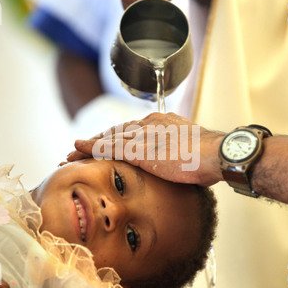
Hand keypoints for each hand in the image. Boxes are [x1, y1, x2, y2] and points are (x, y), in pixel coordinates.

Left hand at [66, 112, 223, 186]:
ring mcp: (143, 136)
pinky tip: (77, 148)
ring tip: (71, 152)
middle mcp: (150, 124)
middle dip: (97, 140)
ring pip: (108, 138)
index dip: (115, 137)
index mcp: (163, 123)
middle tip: (80, 148)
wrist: (217, 154)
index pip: (131, 129)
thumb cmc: (210, 157)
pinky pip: (108, 147)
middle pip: (116, 131)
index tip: (104, 144)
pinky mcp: (139, 149)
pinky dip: (90, 147)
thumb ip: (176, 153)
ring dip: (88, 145)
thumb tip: (176, 164)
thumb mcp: (191, 151)